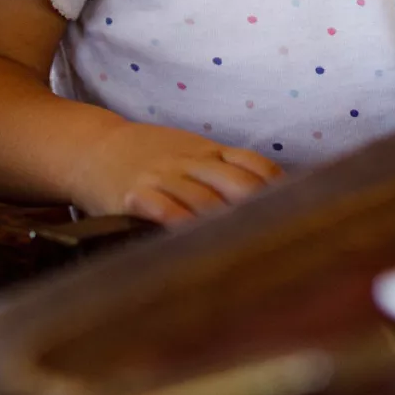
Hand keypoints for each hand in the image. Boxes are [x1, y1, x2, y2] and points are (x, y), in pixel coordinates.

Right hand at [71, 120, 283, 224]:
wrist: (93, 148)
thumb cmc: (149, 156)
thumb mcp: (190, 151)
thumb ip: (225, 170)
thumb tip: (274, 197)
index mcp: (208, 151)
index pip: (254, 164)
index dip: (278, 187)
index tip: (301, 211)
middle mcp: (190, 161)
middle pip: (236, 183)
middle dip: (261, 209)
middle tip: (283, 237)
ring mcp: (163, 176)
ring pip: (203, 198)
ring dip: (226, 221)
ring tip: (249, 246)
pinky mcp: (134, 194)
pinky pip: (161, 206)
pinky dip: (179, 221)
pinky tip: (193, 236)